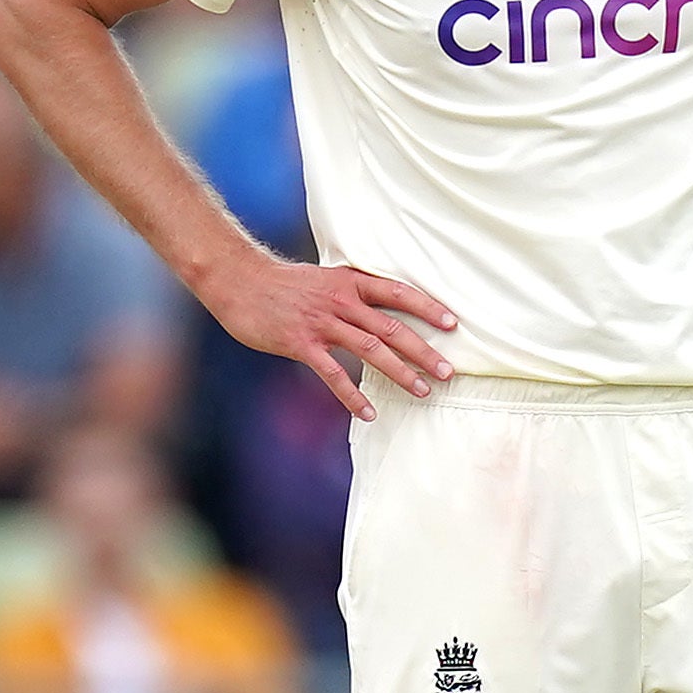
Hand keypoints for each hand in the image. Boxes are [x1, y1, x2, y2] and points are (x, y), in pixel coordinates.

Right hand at [200, 253, 455, 418]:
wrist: (240, 281)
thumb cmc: (284, 283)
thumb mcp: (325, 279)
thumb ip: (352, 293)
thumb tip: (380, 309)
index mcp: (350, 282)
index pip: (398, 293)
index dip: (427, 308)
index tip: (453, 324)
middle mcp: (342, 301)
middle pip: (392, 328)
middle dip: (424, 352)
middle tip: (448, 372)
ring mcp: (322, 323)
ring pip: (371, 350)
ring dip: (400, 373)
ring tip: (421, 391)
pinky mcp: (301, 344)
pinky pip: (333, 374)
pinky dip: (352, 396)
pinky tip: (368, 412)